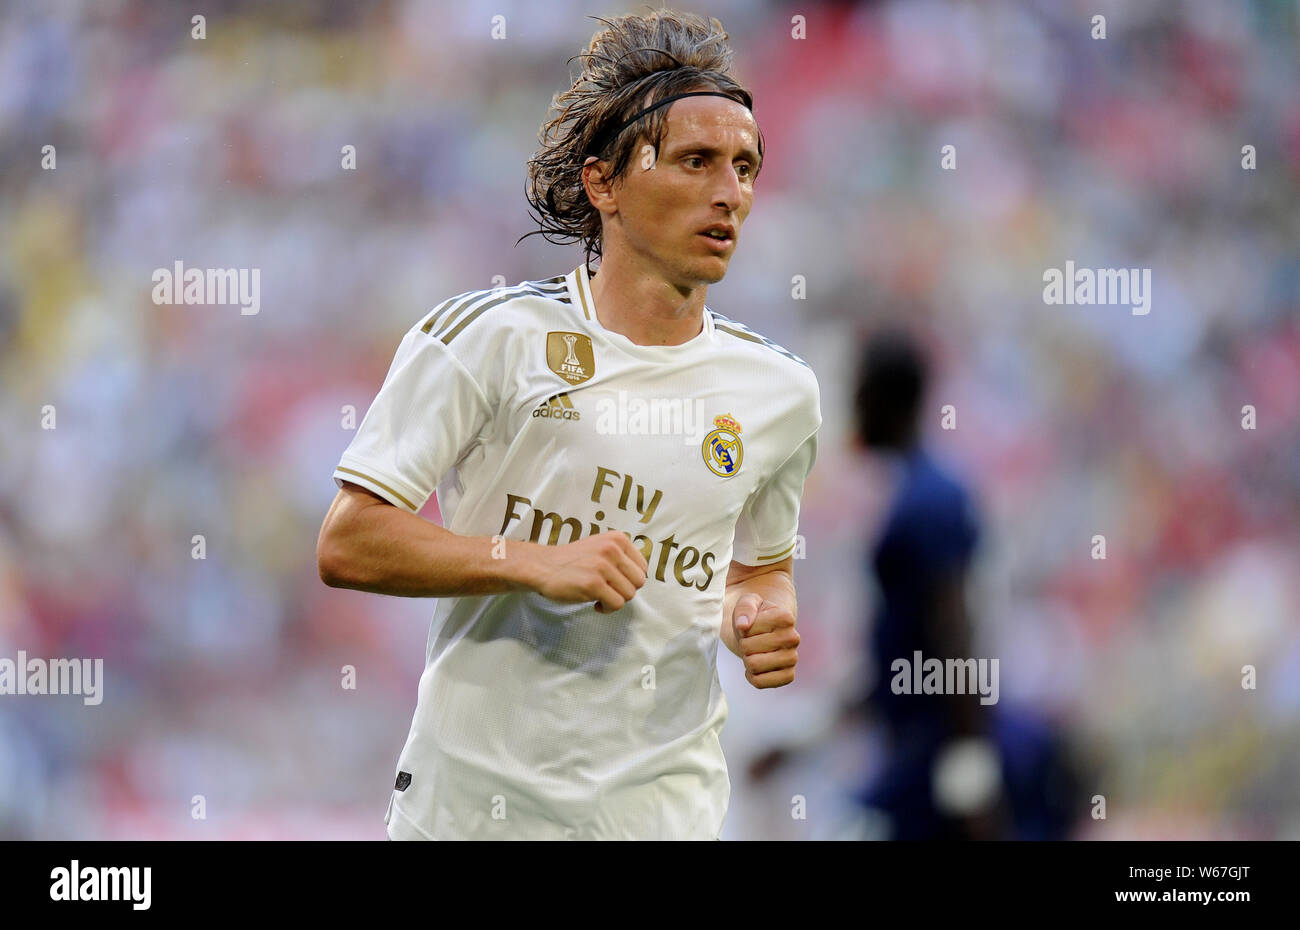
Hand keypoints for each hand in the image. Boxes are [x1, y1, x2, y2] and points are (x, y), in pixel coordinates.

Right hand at [527, 531, 647, 612]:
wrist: (542, 566)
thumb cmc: (572, 561)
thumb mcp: (600, 547)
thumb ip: (620, 557)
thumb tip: (641, 577)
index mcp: (617, 539)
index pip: (643, 567)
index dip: (630, 579)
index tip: (616, 582)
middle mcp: (612, 549)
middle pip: (639, 582)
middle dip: (625, 591)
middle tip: (608, 591)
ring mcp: (603, 566)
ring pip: (629, 594)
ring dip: (615, 600)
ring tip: (600, 596)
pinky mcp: (593, 584)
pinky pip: (616, 604)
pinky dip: (607, 608)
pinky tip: (595, 603)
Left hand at [731, 593, 798, 687]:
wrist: (764, 634)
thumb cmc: (754, 617)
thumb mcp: (747, 603)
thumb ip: (744, 608)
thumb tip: (743, 625)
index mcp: (785, 617)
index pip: (747, 630)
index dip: (741, 629)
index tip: (750, 626)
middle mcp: (794, 638)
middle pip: (748, 649)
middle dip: (743, 645)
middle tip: (750, 641)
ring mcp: (793, 658)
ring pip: (753, 666)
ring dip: (747, 660)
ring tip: (754, 653)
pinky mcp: (788, 676)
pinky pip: (760, 683)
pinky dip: (752, 676)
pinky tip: (756, 668)